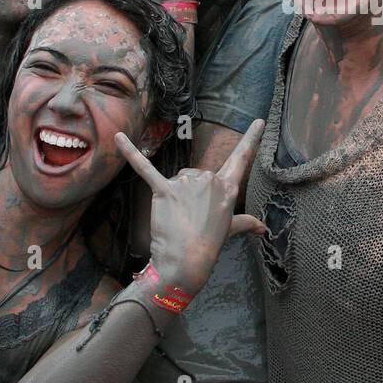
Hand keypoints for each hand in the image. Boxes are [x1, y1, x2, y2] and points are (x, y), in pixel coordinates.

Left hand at [116, 119, 264, 293]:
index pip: (241, 158)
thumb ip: (246, 223)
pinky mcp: (164, 189)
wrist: (186, 262)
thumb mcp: (230, 230)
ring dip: (176, 196)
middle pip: (198, 175)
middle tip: (191, 219)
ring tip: (178, 219)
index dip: (252, 138)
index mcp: (228, 188)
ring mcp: (187, 183)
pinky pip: (145, 168)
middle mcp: (210, 179)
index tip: (259, 120)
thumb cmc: (209, 246)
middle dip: (192, 194)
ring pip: (178, 180)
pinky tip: (119, 136)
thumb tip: (263, 228)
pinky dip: (131, 152)